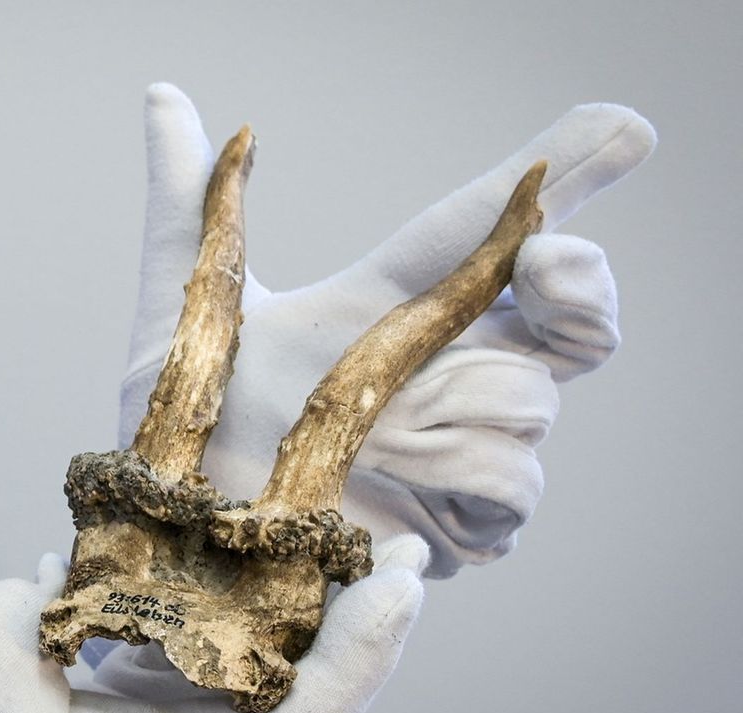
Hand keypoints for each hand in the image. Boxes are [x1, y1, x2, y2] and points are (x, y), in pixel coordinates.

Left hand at [121, 84, 655, 576]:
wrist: (172, 543)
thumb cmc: (177, 429)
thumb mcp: (183, 308)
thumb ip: (190, 206)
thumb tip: (164, 95)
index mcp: (385, 305)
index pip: (482, 231)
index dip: (560, 175)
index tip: (622, 130)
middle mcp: (441, 369)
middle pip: (567, 317)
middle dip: (576, 286)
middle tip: (542, 263)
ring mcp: (460, 449)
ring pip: (531, 403)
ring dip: (451, 414)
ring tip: (365, 437)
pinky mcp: (463, 529)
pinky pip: (510, 488)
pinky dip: (455, 485)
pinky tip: (390, 496)